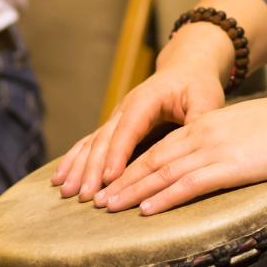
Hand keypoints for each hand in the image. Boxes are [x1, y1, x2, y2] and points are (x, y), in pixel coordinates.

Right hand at [53, 23, 232, 202]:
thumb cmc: (197, 85)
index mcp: (146, 100)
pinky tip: (60, 179)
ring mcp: (116, 118)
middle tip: (86, 195)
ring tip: (66, 192)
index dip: (119, 153)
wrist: (184, 70)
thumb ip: (201, 118)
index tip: (111, 177)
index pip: (129, 128)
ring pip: (92, 143)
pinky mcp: (114, 128)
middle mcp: (125, 108)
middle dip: (92, 168)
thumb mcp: (206, 97)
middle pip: (104, 139)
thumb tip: (198, 141)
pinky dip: (74, 161)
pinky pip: (89, 144)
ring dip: (78, 168)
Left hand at [95, 91, 266, 214]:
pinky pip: (188, 184)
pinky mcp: (228, 167)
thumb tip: (216, 159)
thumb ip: (225, 142)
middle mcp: (201, 136)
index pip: (159, 148)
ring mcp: (213, 151)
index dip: (131, 167)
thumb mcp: (245, 130)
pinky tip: (147, 210)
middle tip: (96, 200)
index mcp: (204, 125)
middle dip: (121, 181)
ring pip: (161, 172)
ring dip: (132, 192)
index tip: (112, 183)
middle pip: (151, 160)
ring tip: (109, 207)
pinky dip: (163, 197)